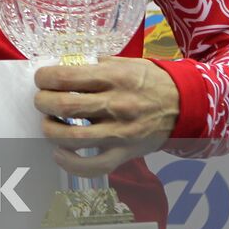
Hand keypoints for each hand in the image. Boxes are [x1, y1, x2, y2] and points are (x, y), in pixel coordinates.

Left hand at [33, 57, 179, 177]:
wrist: (186, 104)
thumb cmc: (148, 81)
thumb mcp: (123, 63)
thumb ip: (92, 66)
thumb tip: (58, 70)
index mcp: (113, 77)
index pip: (65, 77)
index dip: (44, 78)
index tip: (42, 80)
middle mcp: (116, 105)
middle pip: (64, 106)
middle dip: (42, 103)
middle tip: (42, 101)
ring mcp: (121, 132)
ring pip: (73, 138)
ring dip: (50, 130)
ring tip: (49, 123)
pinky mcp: (126, 154)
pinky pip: (93, 166)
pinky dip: (70, 163)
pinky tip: (60, 152)